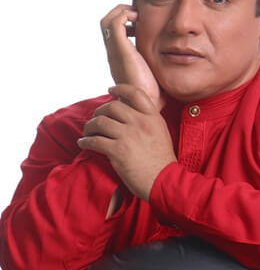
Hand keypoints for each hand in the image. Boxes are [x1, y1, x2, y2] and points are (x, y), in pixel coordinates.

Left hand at [77, 84, 176, 201]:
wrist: (165, 181)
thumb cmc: (163, 161)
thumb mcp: (161, 132)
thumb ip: (148, 121)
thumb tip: (131, 114)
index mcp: (152, 117)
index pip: (135, 93)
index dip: (120, 88)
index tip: (110, 90)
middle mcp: (140, 123)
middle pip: (112, 107)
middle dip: (99, 111)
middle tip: (95, 118)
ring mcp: (129, 136)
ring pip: (100, 122)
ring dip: (89, 126)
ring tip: (87, 132)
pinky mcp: (118, 151)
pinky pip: (95, 141)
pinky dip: (85, 141)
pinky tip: (83, 143)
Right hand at [100, 4, 164, 110]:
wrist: (146, 105)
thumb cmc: (153, 95)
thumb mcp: (154, 73)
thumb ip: (157, 64)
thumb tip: (174, 59)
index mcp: (120, 57)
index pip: (113, 32)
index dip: (125, 21)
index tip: (141, 21)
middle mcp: (114, 53)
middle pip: (106, 24)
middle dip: (121, 12)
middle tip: (138, 14)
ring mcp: (115, 52)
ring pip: (106, 21)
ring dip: (121, 11)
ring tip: (137, 14)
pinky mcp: (121, 51)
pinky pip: (114, 24)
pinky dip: (124, 15)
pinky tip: (139, 20)